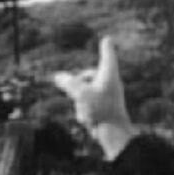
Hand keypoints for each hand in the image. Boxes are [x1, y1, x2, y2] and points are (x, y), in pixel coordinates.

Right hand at [53, 36, 137, 158]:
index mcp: (109, 75)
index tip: (107, 39)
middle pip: (89, 77)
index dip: (106, 48)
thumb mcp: (80, 94)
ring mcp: (108, 97)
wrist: (115, 135)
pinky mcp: (105, 109)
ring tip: (86, 113)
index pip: (108, 57)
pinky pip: (88, 106)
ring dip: (80, 103)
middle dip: (78, 86)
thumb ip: (68, 83)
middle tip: (75, 95)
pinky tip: (88, 121)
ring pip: (86, 93)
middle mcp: (110, 84)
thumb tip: (58, 76)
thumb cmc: (101, 111)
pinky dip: (85, 112)